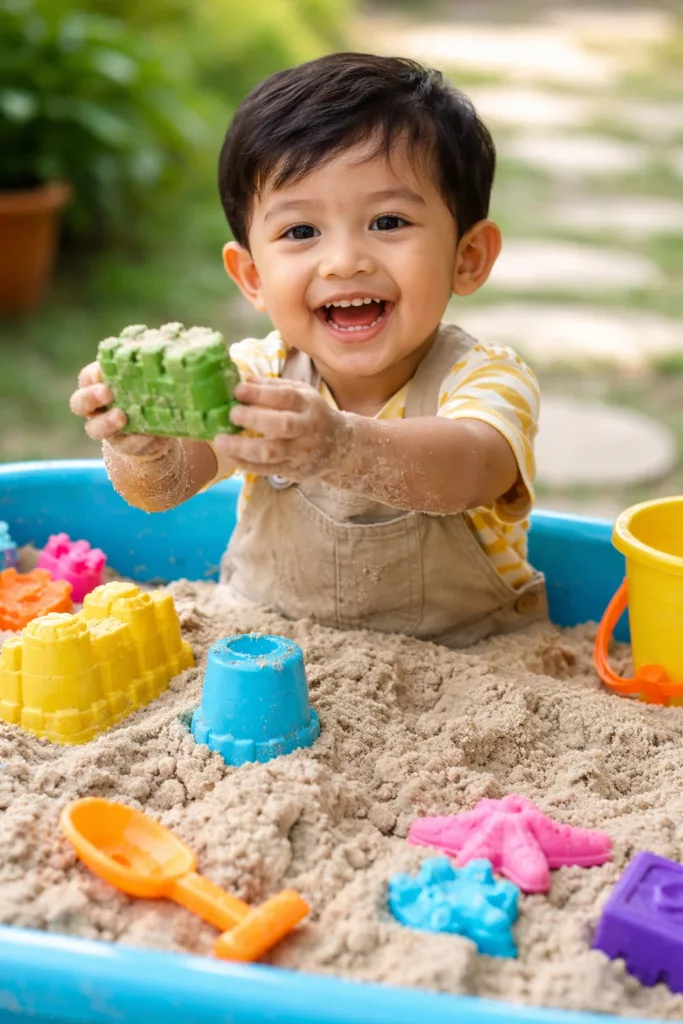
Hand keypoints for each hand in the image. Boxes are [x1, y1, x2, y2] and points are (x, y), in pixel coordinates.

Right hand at [69, 362, 175, 459]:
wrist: (155, 429)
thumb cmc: (145, 393)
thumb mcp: (144, 378)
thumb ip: (144, 366)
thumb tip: (162, 343)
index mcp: (97, 386)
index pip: (86, 378)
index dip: (92, 375)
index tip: (103, 371)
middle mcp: (95, 408)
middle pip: (79, 403)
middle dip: (90, 397)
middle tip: (106, 392)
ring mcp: (106, 430)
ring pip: (94, 429)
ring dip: (106, 423)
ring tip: (121, 416)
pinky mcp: (123, 446)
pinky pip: (125, 445)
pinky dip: (137, 440)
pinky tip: (149, 434)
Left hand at [212, 377, 352, 480]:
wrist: (340, 447)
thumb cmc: (312, 415)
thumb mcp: (302, 394)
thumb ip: (274, 387)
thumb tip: (244, 381)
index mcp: (308, 405)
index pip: (285, 397)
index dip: (261, 394)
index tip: (237, 391)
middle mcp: (307, 428)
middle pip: (282, 425)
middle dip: (254, 420)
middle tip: (232, 414)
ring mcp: (300, 452)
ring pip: (272, 452)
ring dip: (244, 448)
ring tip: (221, 441)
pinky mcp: (293, 470)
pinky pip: (267, 470)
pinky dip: (246, 464)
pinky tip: (230, 456)